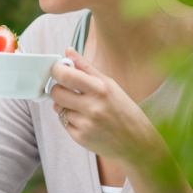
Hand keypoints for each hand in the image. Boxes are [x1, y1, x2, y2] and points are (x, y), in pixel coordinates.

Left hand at [49, 47, 161, 162]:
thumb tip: (67, 51)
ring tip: (84, 108)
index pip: (65, 75)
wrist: (136, 141)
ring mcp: (86, 124)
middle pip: (57, 92)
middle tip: (67, 89)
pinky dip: (70, 120)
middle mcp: (93, 107)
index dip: (56, 70)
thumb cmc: (123, 109)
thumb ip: (85, 67)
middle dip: (58, 89)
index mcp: (101, 89)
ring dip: (66, 106)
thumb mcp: (109, 84)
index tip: (57, 69)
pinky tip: (86, 121)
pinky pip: (64, 123)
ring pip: (59, 108)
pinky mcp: (81, 138)